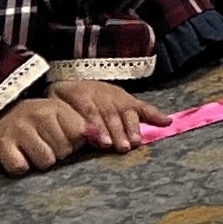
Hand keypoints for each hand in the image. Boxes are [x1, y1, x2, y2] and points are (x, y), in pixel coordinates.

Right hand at [0, 91, 104, 176]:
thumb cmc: (30, 120)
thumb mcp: (55, 115)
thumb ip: (78, 126)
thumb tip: (102, 141)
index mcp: (57, 107)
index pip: (81, 134)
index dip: (73, 143)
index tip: (62, 140)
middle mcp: (40, 114)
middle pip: (64, 151)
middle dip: (55, 154)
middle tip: (40, 144)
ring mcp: (20, 129)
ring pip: (45, 162)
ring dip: (37, 162)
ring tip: (28, 150)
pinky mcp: (1, 144)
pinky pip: (20, 168)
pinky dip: (18, 166)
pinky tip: (14, 155)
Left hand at [42, 73, 169, 149]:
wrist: (73, 77)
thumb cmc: (63, 96)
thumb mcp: (55, 99)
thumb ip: (60, 113)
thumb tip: (66, 131)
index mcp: (82, 95)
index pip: (92, 112)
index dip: (99, 127)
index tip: (104, 142)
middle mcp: (103, 95)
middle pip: (112, 114)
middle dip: (118, 131)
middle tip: (122, 146)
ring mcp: (117, 97)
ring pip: (126, 112)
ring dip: (132, 127)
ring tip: (136, 141)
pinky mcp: (128, 99)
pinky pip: (143, 107)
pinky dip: (155, 114)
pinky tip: (166, 122)